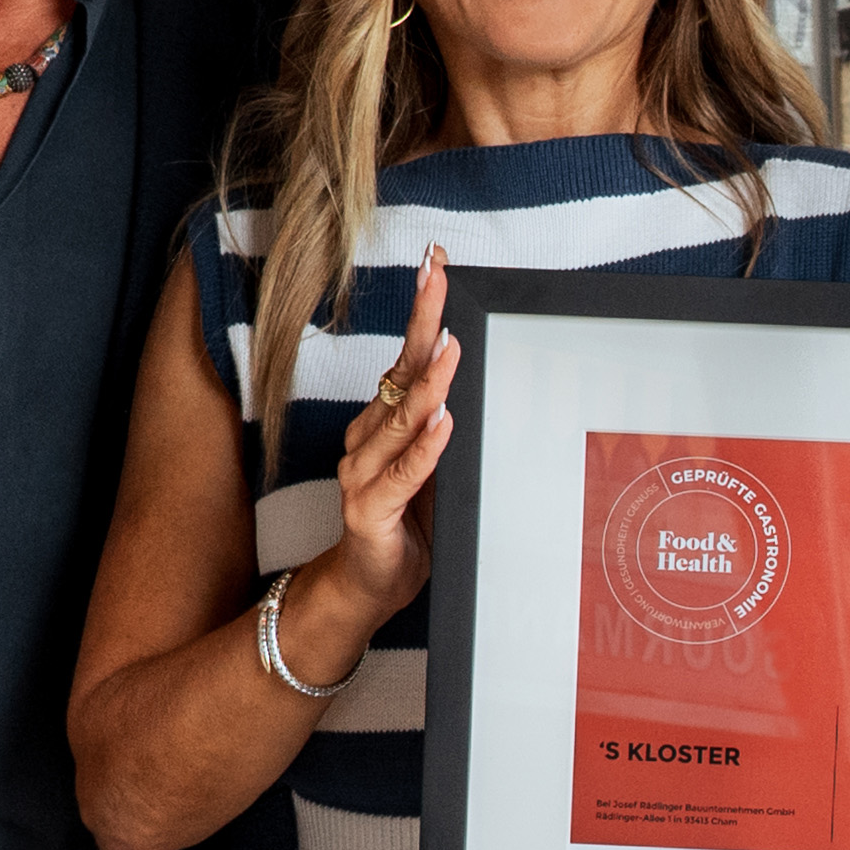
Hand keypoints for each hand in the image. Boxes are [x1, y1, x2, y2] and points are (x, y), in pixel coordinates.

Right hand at [293, 249, 463, 650]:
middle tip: (438, 280)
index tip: (436, 264)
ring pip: (399, 421)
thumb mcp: (441, 467)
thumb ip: (450, 426)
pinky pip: (402, 475)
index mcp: (384, 422)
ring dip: (428, 384)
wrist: (370, 585)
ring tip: (451, 348)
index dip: (422, 310)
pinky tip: (443, 422)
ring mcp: (362, 473)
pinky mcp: (367, 511)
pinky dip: (425, 448)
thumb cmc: (409, 522)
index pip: (406, 356)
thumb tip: (486, 380)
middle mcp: (367, 439)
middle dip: (421, 323)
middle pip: (399, 373)